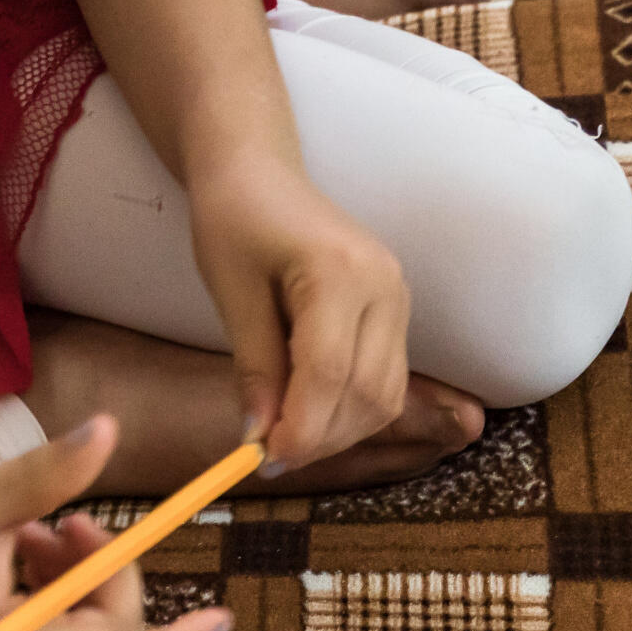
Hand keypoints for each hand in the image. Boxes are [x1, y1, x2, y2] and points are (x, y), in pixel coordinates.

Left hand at [186, 158, 407, 475]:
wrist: (260, 172)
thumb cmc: (236, 220)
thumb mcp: (231, 294)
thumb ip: (254, 369)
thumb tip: (260, 440)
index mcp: (341, 272)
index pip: (330, 373)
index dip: (300, 427)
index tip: (264, 458)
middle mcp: (386, 285)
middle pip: (367, 392)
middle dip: (321, 437)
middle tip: (272, 457)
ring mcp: (400, 298)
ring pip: (386, 396)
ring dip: (340, 432)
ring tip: (290, 438)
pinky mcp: (397, 311)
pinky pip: (386, 381)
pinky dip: (352, 411)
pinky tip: (313, 416)